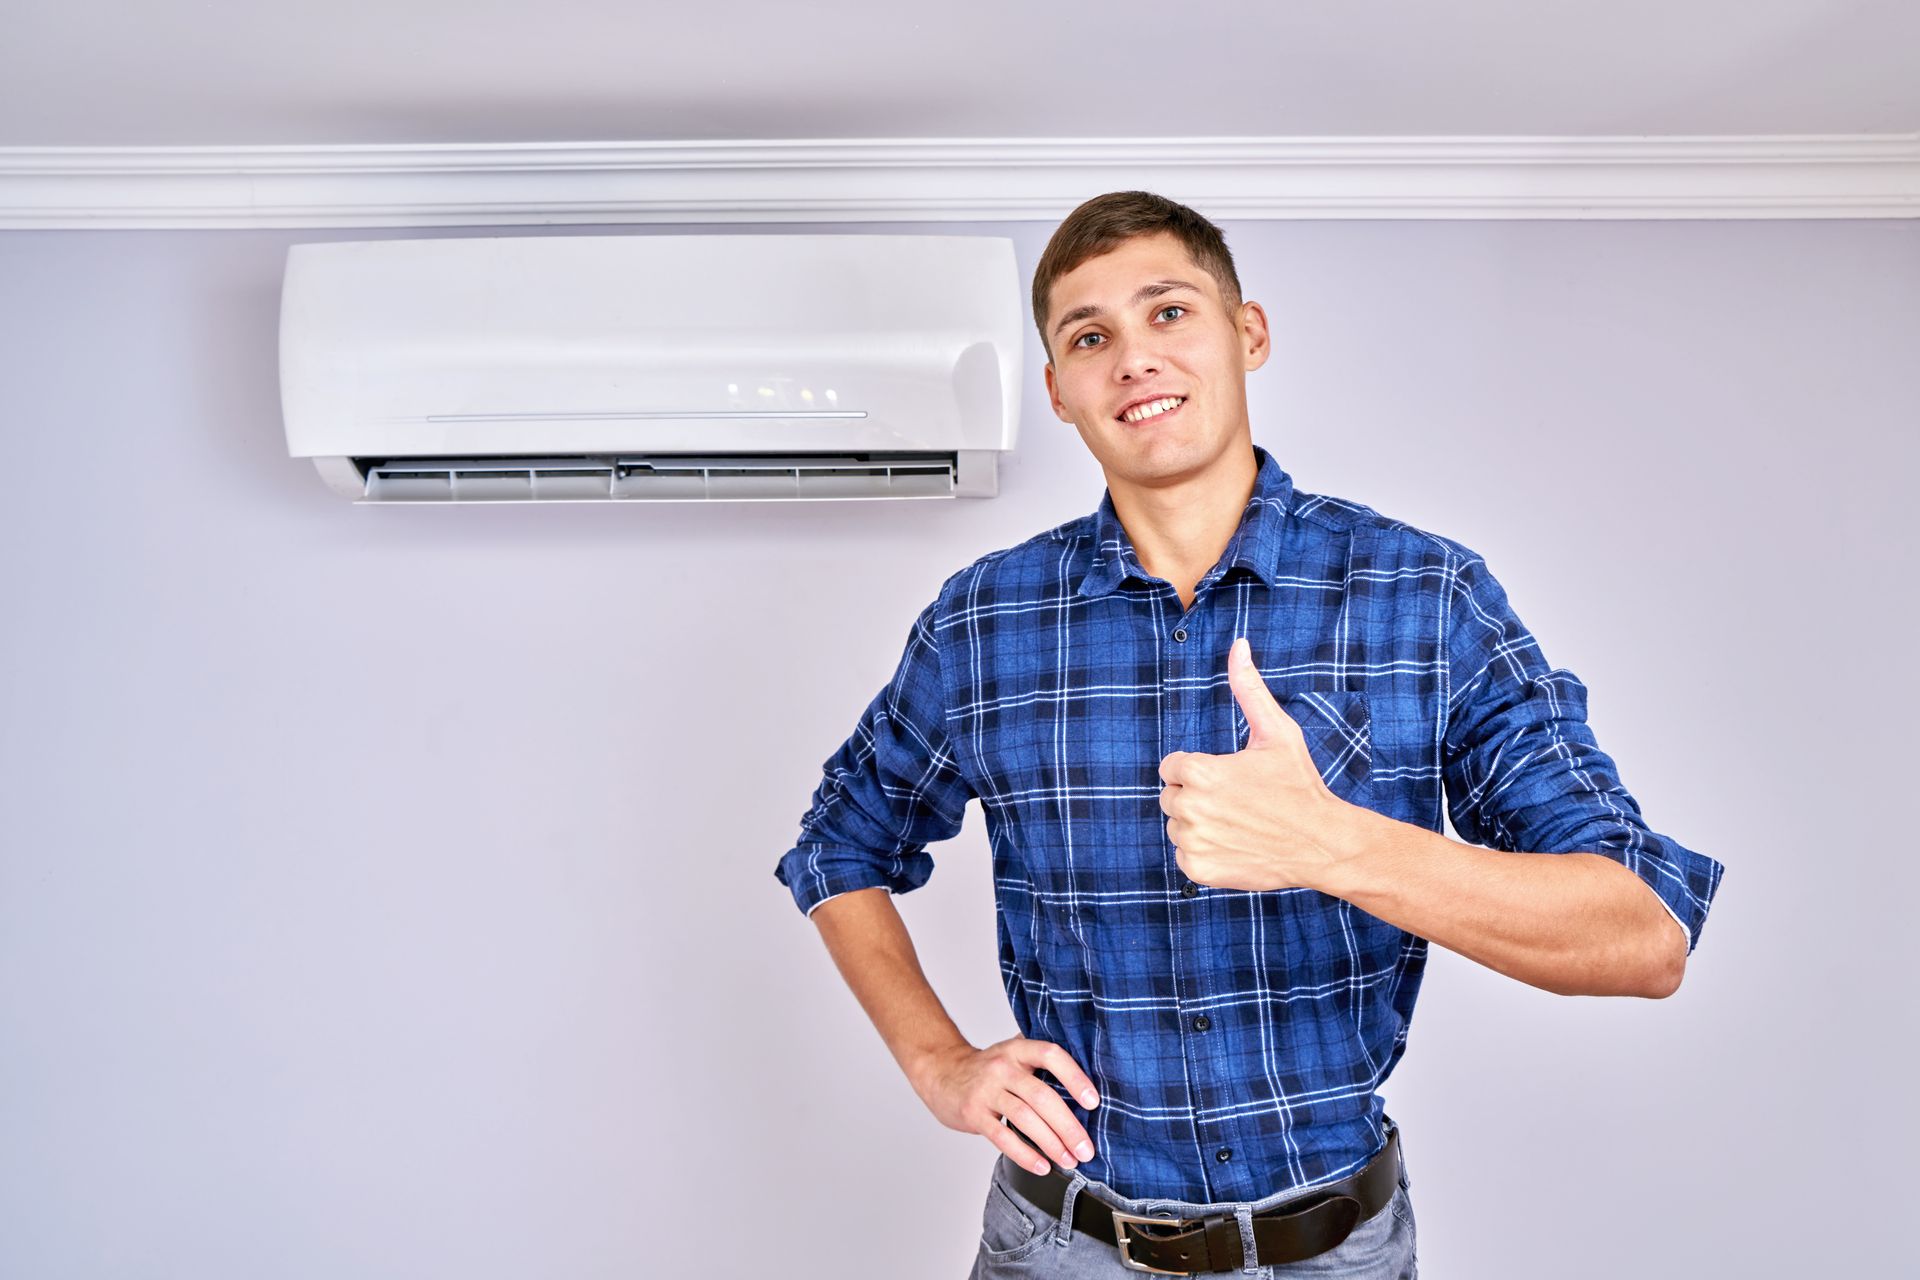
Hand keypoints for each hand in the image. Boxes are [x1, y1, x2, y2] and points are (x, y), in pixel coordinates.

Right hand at [912, 1035, 1099, 1175]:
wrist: (940, 1072)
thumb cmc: (986, 1069)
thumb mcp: (1012, 1054)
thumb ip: (1040, 1063)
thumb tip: (1087, 1089)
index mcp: (1017, 1049)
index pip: (1051, 1055)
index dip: (1075, 1077)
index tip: (1093, 1102)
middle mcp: (1002, 1066)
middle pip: (1042, 1096)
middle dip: (1069, 1126)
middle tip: (1087, 1149)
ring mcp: (986, 1090)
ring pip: (1025, 1118)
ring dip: (1052, 1143)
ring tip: (1069, 1160)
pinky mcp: (973, 1113)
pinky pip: (1002, 1136)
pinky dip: (1025, 1154)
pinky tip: (1041, 1166)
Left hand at [1158, 636, 1356, 892]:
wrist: (1323, 842)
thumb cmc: (1298, 784)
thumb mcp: (1276, 732)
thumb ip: (1248, 688)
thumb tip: (1238, 645)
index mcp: (1198, 771)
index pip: (1171, 767)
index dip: (1198, 770)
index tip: (1228, 778)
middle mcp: (1189, 807)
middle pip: (1171, 797)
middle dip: (1196, 796)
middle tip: (1237, 802)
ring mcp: (1192, 841)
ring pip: (1177, 827)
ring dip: (1199, 825)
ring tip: (1238, 824)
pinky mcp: (1198, 869)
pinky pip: (1184, 855)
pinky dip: (1204, 853)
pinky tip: (1235, 846)